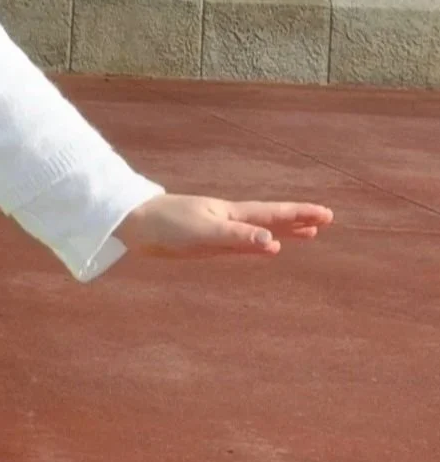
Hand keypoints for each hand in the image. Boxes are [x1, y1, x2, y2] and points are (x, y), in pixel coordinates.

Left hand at [117, 194, 333, 259]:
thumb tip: (272, 245)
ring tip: (307, 234)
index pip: (274, 213)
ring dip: (283, 232)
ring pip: (259, 231)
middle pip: (272, 219)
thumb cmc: (166, 225)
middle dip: (299, 220)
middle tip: (326, 221)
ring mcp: (218, 229)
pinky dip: (258, 244)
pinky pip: (241, 243)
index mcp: (232, 214)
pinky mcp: (204, 241)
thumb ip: (237, 238)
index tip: (326, 214)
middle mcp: (229, 219)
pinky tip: (265, 247)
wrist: (133, 223)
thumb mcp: (204, 233)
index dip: (300, 215)